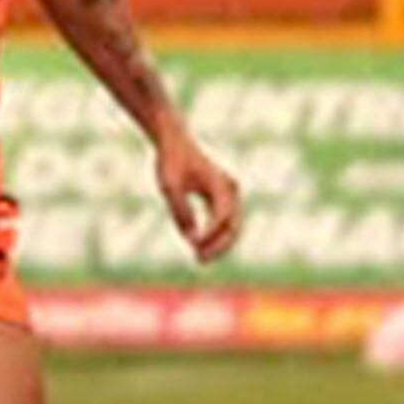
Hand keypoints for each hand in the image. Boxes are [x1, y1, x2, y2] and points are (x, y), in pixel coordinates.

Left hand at [155, 126, 243, 264]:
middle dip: (219, 247)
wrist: (175, 142)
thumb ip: (180, 211)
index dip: (210, 235)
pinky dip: (214, 236)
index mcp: (221, 185)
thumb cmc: (172, 161)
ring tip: (199, 258)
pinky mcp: (221, 197)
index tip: (192, 246)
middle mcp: (230, 190)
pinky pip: (223, 222)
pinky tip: (199, 246)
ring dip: (218, 244)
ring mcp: (229, 194)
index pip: (222, 218)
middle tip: (200, 261)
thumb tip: (190, 238)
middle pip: (233, 226)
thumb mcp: (170, 186)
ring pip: (231, 226)